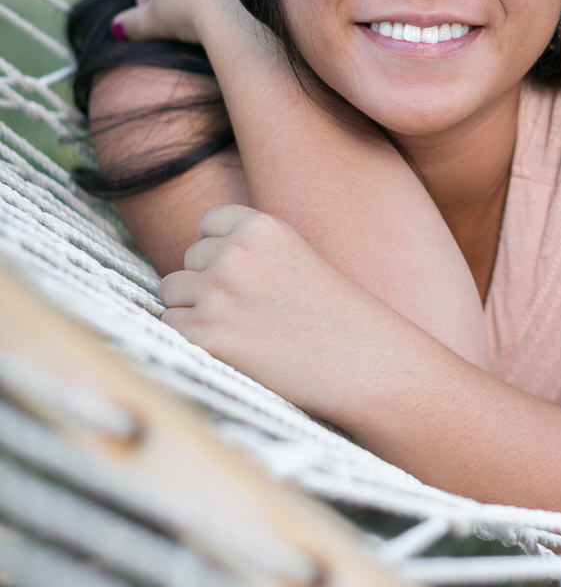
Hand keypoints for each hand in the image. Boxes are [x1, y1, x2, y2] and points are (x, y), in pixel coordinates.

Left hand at [158, 204, 379, 418]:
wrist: (363, 363)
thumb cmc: (336, 315)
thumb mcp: (296, 257)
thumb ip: (249, 248)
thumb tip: (194, 259)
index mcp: (260, 227)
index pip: (208, 223)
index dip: (220, 248)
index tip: (242, 274)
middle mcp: (233, 254)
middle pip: (188, 259)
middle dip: (207, 281)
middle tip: (248, 310)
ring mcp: (216, 295)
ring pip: (172, 291)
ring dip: (193, 309)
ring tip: (238, 328)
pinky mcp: (206, 337)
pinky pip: (172, 327)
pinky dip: (192, 339)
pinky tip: (230, 349)